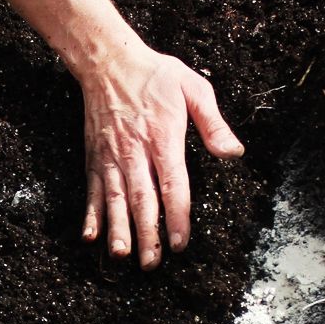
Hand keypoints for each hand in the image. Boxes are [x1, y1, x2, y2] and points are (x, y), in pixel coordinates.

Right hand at [80, 36, 243, 267]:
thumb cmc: (155, 75)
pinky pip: (93, 190)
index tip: (179, 242)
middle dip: (147, 233)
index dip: (176, 215)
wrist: (109, 61)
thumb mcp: (193, 88)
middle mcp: (135, 151)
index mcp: (163, 138)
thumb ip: (213, 123)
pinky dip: (91, 214)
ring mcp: (112, 157)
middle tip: (153, 263)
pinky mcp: (95, 158)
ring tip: (122, 256)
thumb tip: (234, 152)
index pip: (173, 184)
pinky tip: (90, 236)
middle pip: (142, 199)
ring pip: (115, 199)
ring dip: (118, 230)